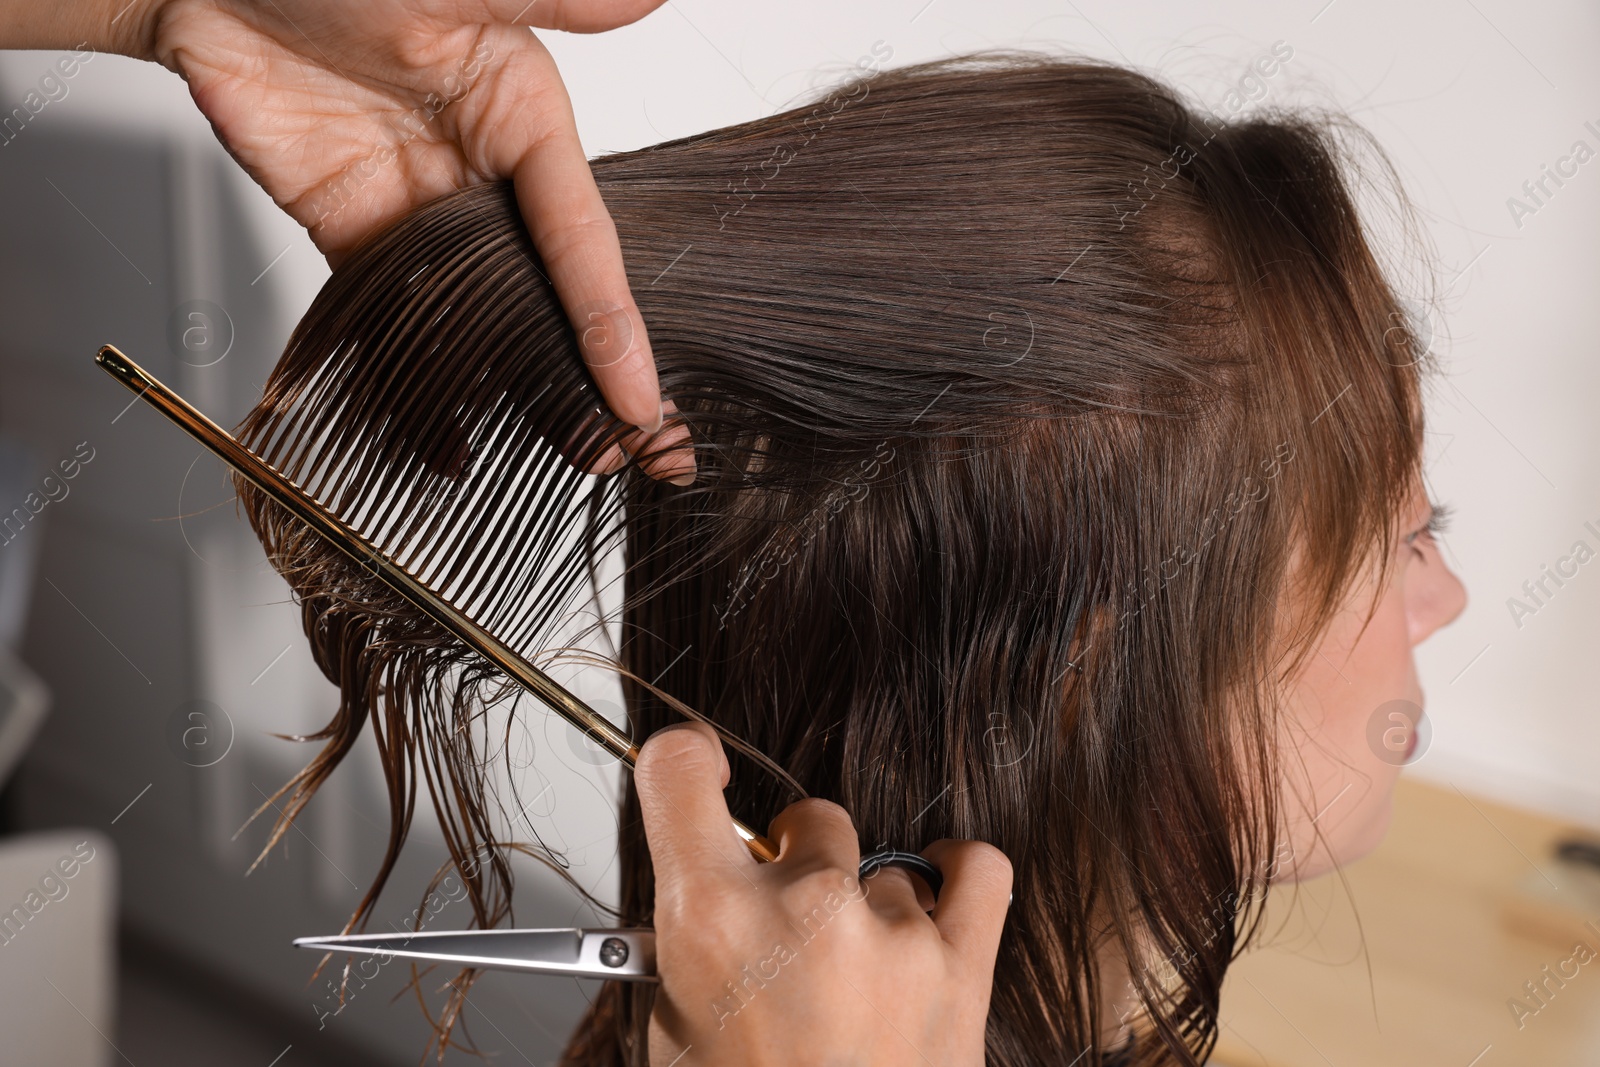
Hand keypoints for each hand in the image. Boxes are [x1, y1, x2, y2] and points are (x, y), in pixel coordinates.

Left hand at [12, 0, 689, 479]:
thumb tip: (646, 0)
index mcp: (524, 112)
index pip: (582, 237)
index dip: (613, 324)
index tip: (639, 397)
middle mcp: (484, 169)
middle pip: (544, 289)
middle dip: (583, 374)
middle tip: (615, 449)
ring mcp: (421, 207)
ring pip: (481, 314)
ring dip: (513, 385)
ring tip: (552, 453)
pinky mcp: (357, 231)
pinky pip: (397, 312)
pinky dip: (418, 373)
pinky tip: (446, 429)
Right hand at [635, 722, 1011, 1065]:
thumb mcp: (672, 1035)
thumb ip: (688, 943)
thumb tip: (705, 884)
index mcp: (709, 921)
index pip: (679, 773)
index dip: (686, 765)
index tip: (697, 772)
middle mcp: (802, 910)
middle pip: (805, 818)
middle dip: (794, 867)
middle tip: (788, 938)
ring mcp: (890, 934)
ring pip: (881, 865)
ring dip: (867, 910)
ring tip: (855, 988)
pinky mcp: (963, 966)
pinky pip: (978, 869)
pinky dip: (955, 878)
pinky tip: (930, 908)